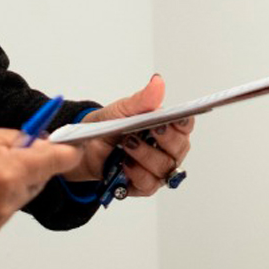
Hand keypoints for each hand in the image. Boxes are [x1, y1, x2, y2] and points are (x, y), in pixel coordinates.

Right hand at [0, 124, 81, 245]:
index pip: (56, 163)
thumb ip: (16, 140)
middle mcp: (4, 203)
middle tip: (5, 153)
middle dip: (30, 167)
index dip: (66, 153)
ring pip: (17, 199)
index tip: (72, 148)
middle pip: (37, 182)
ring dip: (9, 187)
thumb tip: (40, 143)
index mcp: (8, 173)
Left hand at [63, 74, 193, 198]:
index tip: (175, 118)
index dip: (183, 122)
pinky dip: (137, 174)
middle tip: (149, 129)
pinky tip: (125, 165)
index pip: (185, 124)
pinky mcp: (144, 186)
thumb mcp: (121, 110)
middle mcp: (167, 150)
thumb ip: (142, 100)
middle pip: (180, 148)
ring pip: (164, 167)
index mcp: (166, 127)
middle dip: (165, 139)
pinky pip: (149, 184)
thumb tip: (158, 82)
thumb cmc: (107, 128)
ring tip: (127, 145)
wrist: (83, 150)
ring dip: (146, 156)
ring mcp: (157, 169)